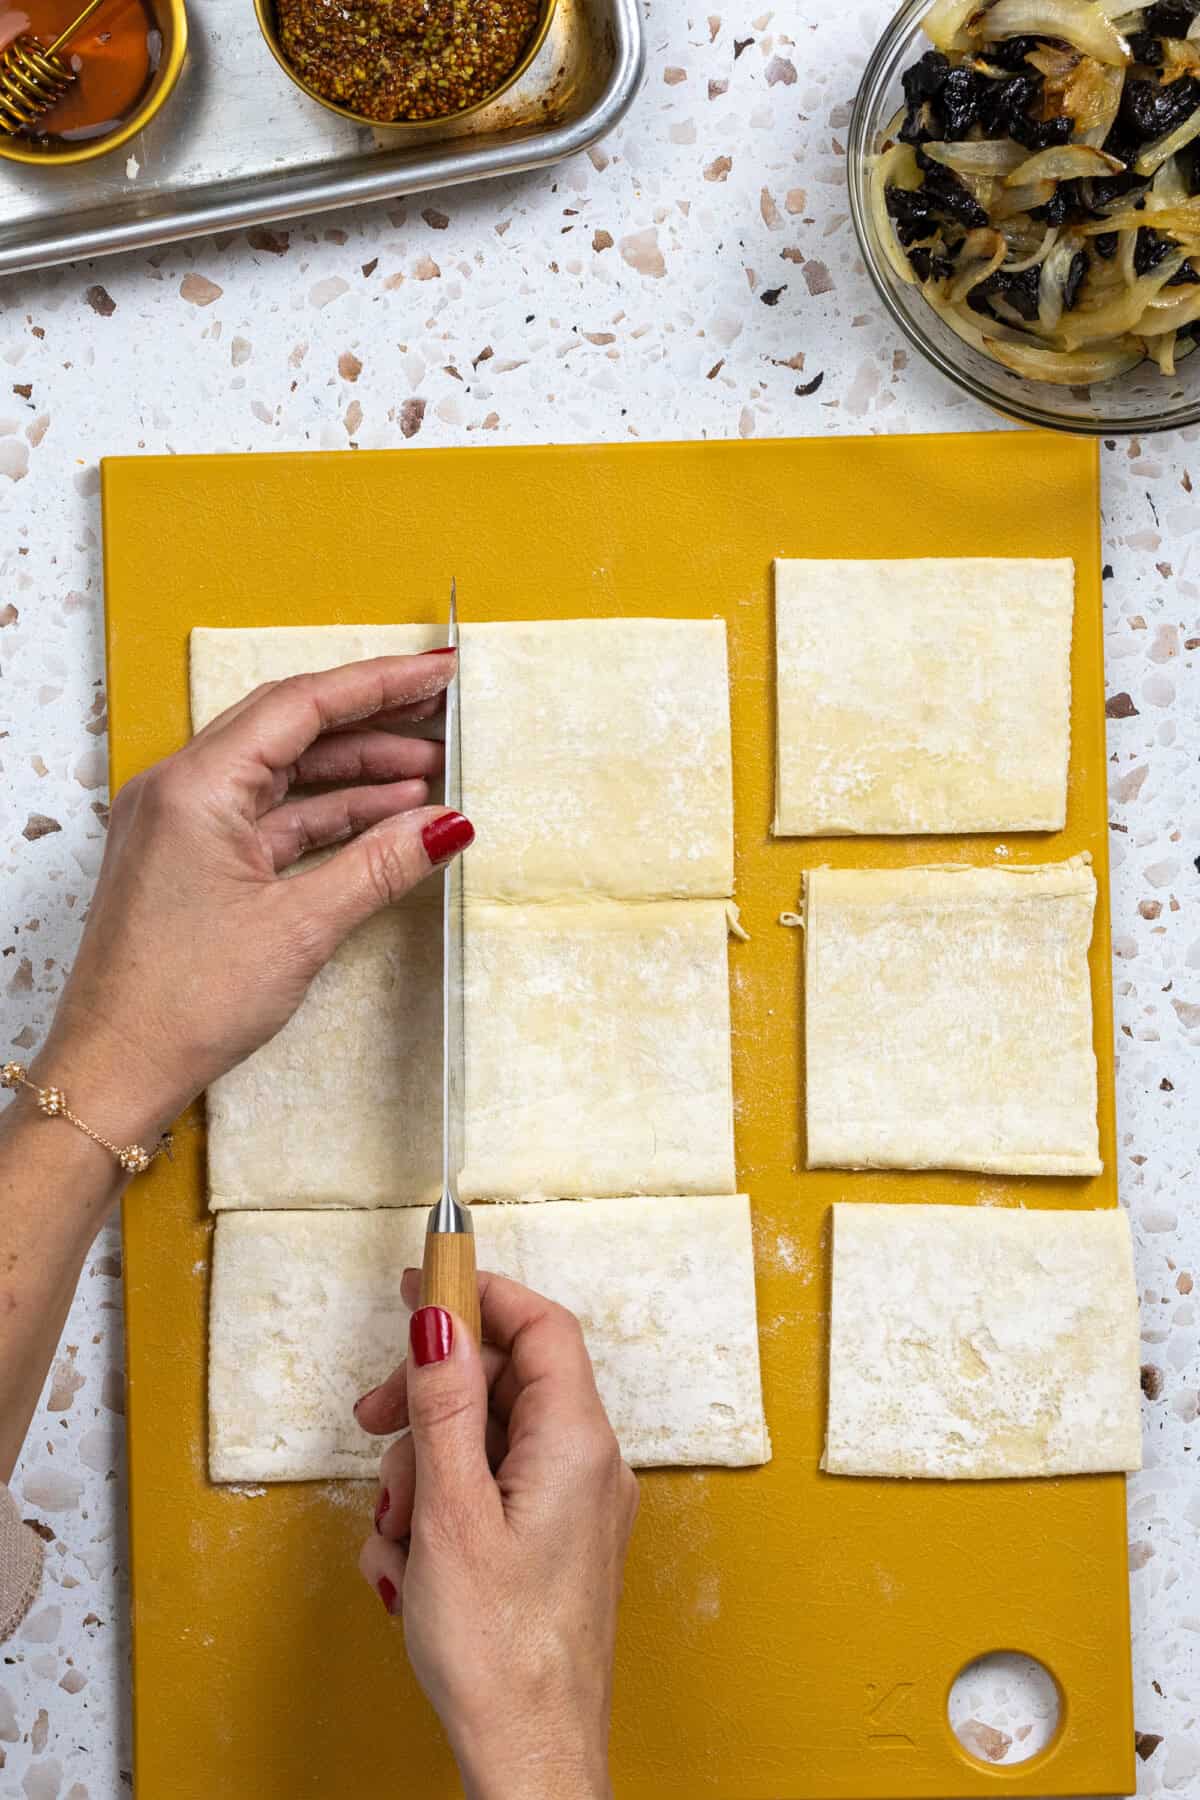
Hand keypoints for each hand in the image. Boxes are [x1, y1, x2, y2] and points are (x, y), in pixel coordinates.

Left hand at [37, 652, 471, 1143]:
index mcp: (195, 786)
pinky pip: (271, 818)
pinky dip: (328, 815)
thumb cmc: (180, 1003)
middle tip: (442, 713)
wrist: (116, 1071)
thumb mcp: (299, 927)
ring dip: (357, 772)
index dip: (379, 683)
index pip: (302, 706)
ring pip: (285, 774)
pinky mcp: (193, 862)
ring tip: (430, 772)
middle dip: (373, 720)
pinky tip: (384, 819)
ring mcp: (184, 826)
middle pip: (292, 728)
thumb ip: (379, 865)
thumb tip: (448, 824)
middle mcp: (181, 791)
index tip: (438, 672)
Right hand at [356, 1272, 638, 1799]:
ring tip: (400, 1525)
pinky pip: (488, 1488)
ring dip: (424, 1465)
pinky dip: (439, 1508)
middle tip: (376, 1418)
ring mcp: (570, 1505)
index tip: (423, 1284)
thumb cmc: (501, 1655)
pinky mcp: (548, 1541)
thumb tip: (439, 1318)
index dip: (480, 1295)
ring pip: (486, 1436)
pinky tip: (410, 1561)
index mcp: (577, 1444)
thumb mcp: (450, 1513)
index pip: (540, 1326)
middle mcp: (586, 1465)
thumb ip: (445, 1406)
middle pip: (504, 1379)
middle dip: (430, 1395)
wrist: (530, 1760)